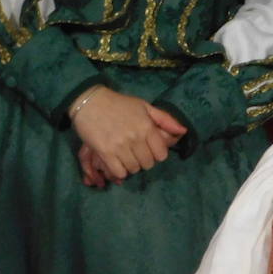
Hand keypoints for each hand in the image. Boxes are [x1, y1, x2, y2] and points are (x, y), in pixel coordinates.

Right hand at [69, 86, 187, 180]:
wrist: (89, 101)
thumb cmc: (119, 104)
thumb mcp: (145, 107)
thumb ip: (165, 120)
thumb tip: (183, 131)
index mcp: (147, 127)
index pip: (161, 155)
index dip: (156, 155)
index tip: (149, 150)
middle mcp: (135, 138)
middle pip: (148, 164)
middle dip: (144, 161)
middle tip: (135, 153)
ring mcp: (120, 146)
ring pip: (134, 169)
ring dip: (130, 166)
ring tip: (125, 156)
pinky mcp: (105, 152)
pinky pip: (118, 171)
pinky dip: (119, 170)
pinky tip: (116, 162)